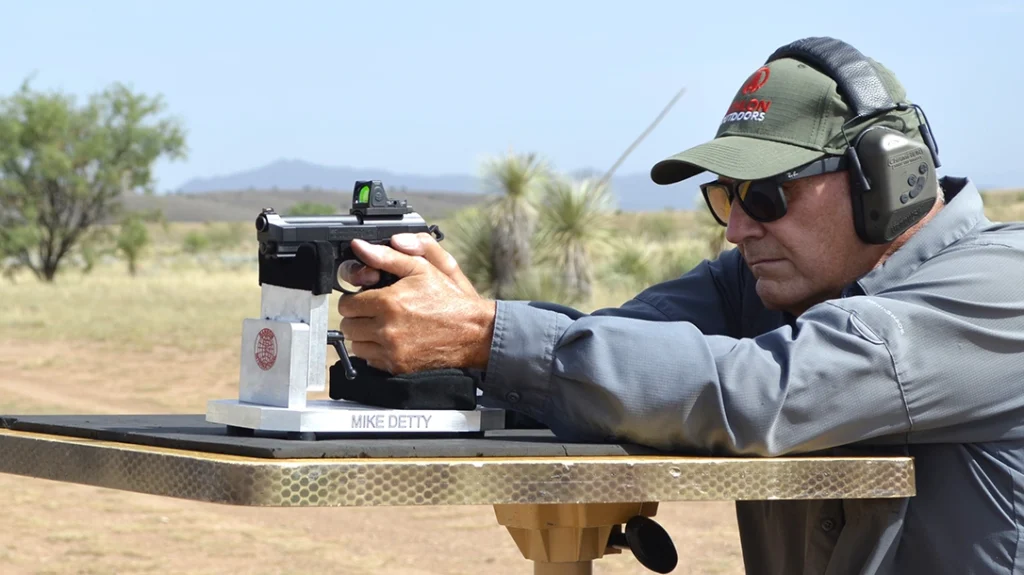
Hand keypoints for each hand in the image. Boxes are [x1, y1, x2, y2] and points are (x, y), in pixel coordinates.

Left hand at [336, 234, 494, 373]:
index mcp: (388, 302)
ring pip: (356, 345)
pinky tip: (392, 341)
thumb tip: (359, 246)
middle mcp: (387, 329)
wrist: (472, 332)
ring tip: (383, 326)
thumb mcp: (421, 268)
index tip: (366, 298)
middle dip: (358, 317)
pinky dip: (375, 351)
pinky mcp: (397, 367)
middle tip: (375, 312)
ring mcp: (392, 351)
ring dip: (364, 336)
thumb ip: (386, 256)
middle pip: (348, 326)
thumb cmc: (448, 299)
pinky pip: (370, 360)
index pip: (346, 304)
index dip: (355, 299)